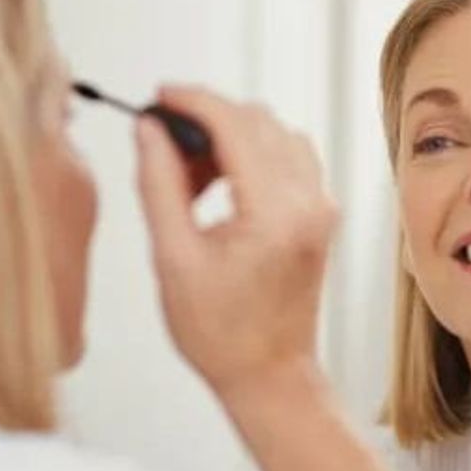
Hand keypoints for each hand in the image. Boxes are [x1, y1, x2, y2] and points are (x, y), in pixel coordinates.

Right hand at [133, 85, 338, 406]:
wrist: (267, 374)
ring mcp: (321, 205)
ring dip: (229, 137)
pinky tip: (217, 185)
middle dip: (206, 119)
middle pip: (258, 120)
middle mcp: (309, 201)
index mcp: (274, 212)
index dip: (192, 102)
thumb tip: (149, 130)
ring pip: (275, 134)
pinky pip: (288, 158)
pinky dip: (250, 155)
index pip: (235, 125)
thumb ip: (159, 184)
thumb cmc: (218, 332)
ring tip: (187, 175)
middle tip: (162, 143)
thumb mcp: (172, 257)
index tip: (159, 97)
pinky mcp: (320, 213)